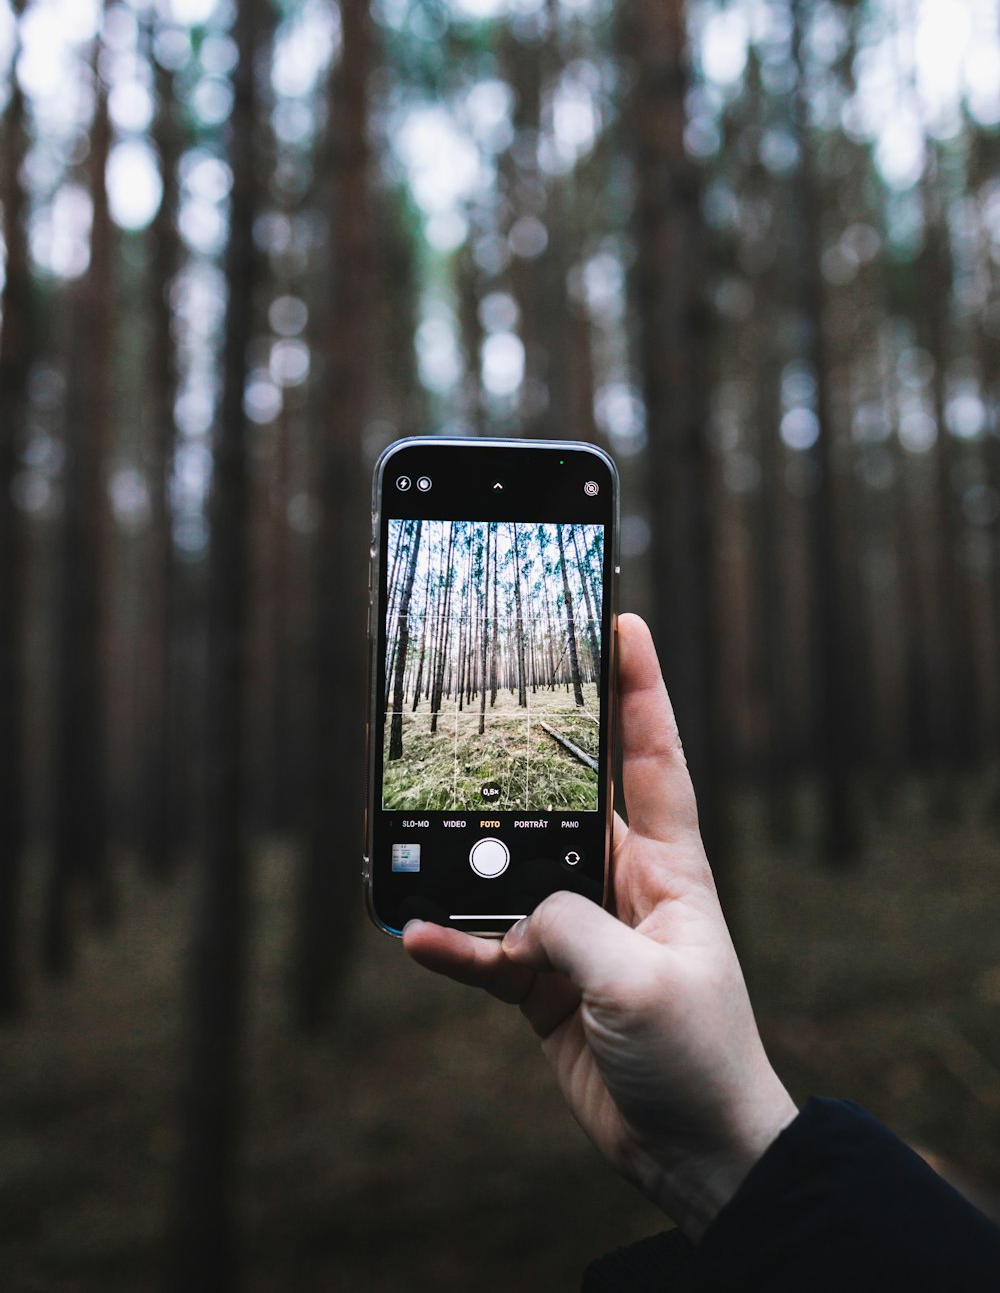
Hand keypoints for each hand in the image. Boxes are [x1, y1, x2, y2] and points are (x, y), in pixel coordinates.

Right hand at [403, 612, 796, 1241]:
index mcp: (668, 868)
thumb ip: (572, 927)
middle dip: (515, 772)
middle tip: (468, 724)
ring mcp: (580, 934)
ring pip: (509, 881)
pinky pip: (488, 950)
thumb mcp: (640, 982)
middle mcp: (621, 887)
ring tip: (412, 855)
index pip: (652, 758)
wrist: (696, 1156)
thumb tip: (520, 908)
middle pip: (560, 809)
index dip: (640, 688)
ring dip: (465, 874)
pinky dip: (453, 945)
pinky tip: (417, 938)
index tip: (624, 621)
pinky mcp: (547, 983)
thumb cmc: (699, 1056)